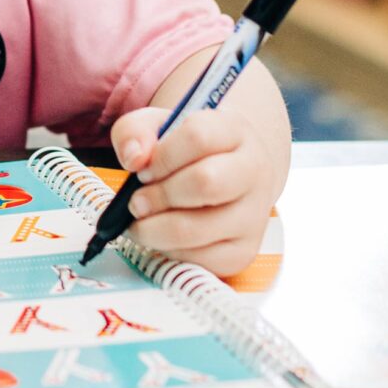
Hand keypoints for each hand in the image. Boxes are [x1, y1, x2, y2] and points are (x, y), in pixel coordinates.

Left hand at [109, 58, 291, 277]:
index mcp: (235, 131)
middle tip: (136, 201)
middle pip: (204, 183)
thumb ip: (134, 132)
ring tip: (140, 220)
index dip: (161, 156)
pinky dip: (169, 251)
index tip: (142, 170)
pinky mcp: (245, 251)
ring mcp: (254, 215)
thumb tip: (133, 158)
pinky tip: (162, 236)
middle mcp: (254, 171)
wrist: (226, 175)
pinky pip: (199, 260)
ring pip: (197, 229)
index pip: (198, 136)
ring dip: (154, 229)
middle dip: (158, 195)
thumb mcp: (157, 127)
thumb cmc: (186, 151)